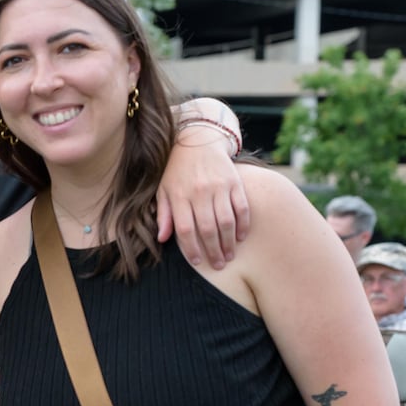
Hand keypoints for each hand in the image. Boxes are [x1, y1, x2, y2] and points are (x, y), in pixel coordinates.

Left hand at [156, 126, 249, 268]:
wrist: (199, 140)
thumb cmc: (177, 170)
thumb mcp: (164, 190)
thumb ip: (163, 214)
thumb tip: (162, 238)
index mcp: (179, 196)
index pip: (185, 229)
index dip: (191, 248)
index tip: (197, 262)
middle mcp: (199, 192)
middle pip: (208, 229)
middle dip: (213, 251)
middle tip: (219, 264)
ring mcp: (219, 186)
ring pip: (227, 221)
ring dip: (229, 242)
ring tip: (229, 255)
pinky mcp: (235, 182)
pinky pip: (242, 207)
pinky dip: (243, 224)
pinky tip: (241, 237)